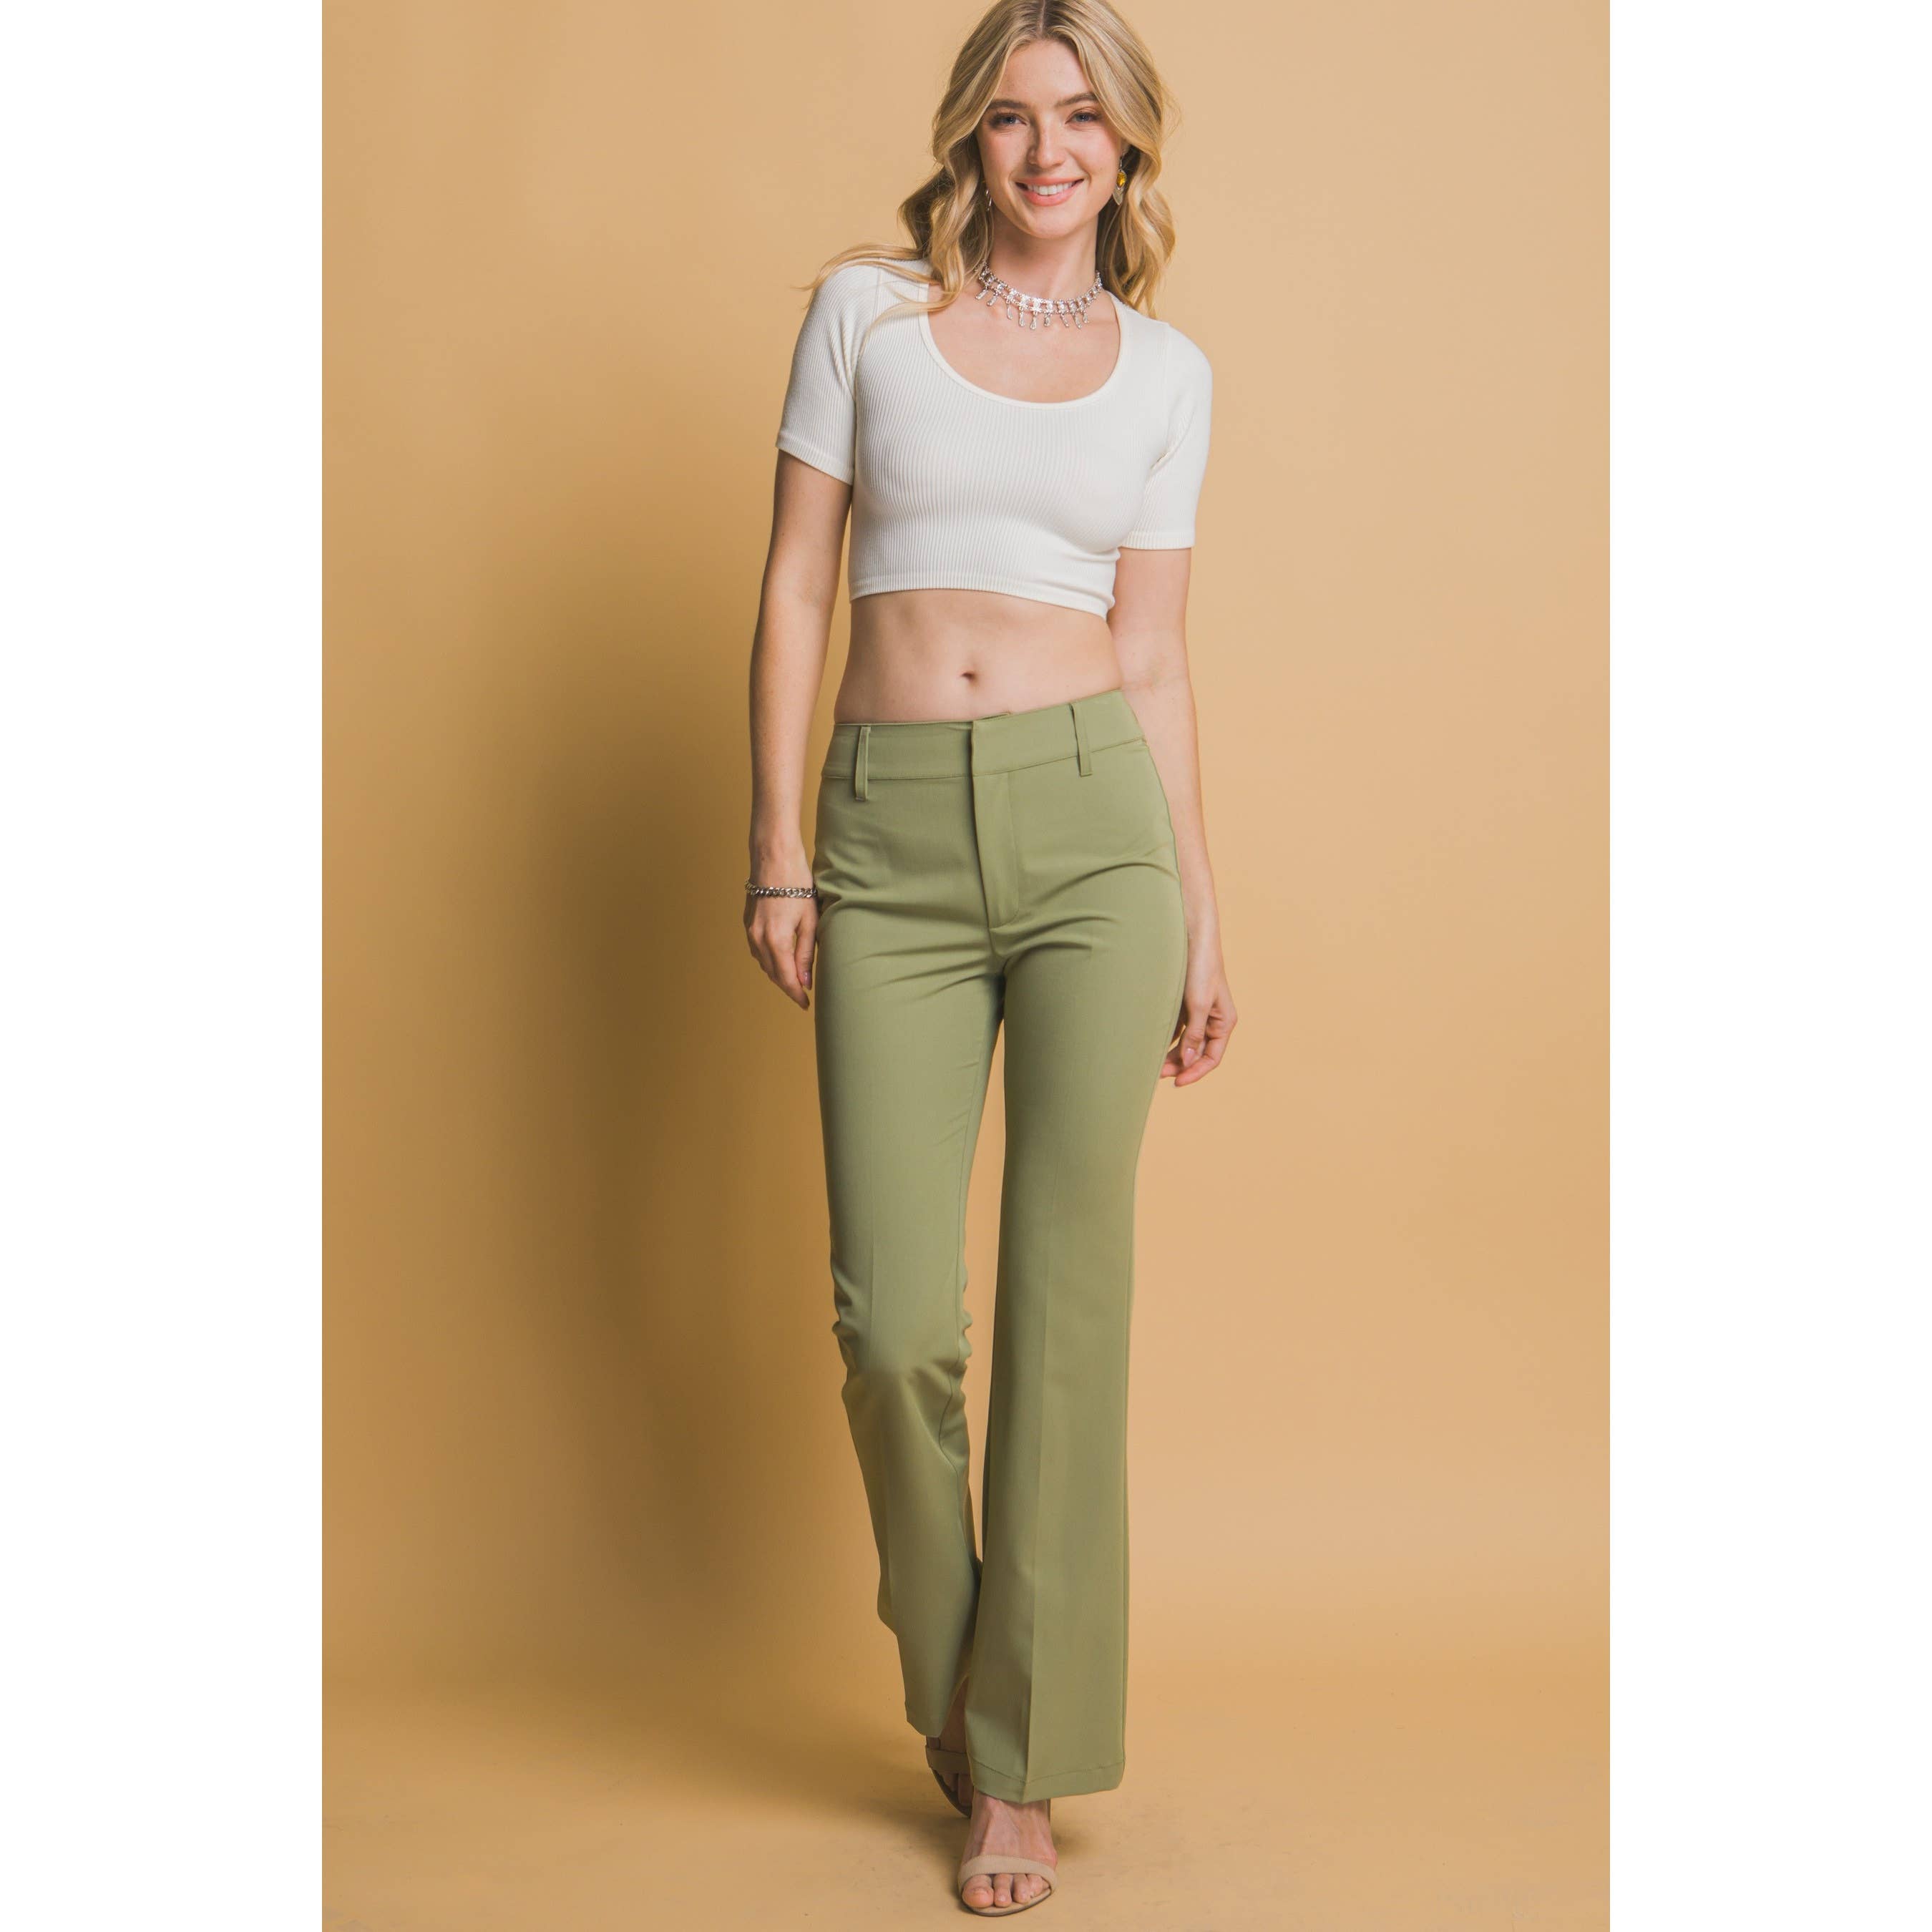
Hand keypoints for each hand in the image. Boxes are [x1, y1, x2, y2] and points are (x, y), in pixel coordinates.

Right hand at [744, 881, 817, 1009]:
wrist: (773, 857)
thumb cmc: (796, 884)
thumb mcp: (810, 920)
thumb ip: (806, 953)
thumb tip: (805, 980)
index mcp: (776, 940)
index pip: (786, 979)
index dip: (796, 994)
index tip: (806, 1004)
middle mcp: (758, 939)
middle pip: (773, 974)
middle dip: (788, 987)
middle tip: (803, 995)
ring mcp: (750, 931)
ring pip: (764, 964)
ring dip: (778, 974)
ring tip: (794, 979)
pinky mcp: (747, 923)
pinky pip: (757, 951)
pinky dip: (769, 960)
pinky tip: (779, 959)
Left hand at [1161, 945, 1236, 1086]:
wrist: (1192, 936)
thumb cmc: (1201, 967)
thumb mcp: (1198, 1004)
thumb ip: (1194, 1035)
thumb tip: (1189, 1063)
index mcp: (1224, 1022)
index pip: (1212, 1058)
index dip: (1195, 1072)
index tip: (1176, 1082)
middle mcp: (1214, 1020)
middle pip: (1197, 1053)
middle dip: (1179, 1065)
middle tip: (1156, 1073)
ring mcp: (1199, 1012)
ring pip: (1185, 1042)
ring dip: (1171, 1054)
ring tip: (1152, 1063)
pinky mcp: (1185, 1004)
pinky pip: (1177, 1029)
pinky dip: (1167, 1038)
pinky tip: (1152, 1044)